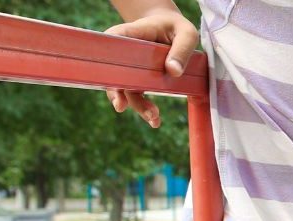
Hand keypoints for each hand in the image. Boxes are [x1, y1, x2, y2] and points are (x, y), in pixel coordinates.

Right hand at [102, 10, 196, 127]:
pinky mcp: (135, 79)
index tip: (110, 81)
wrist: (170, 28)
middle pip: (113, 74)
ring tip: (153, 118)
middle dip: (119, 93)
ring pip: (124, 89)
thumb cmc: (176, 27)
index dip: (106, 62)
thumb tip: (173, 71)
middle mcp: (121, 53)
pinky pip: (134, 95)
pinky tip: (155, 121)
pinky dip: (143, 108)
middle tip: (124, 106)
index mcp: (128, 34)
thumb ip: (181, 49)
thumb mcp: (186, 34)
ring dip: (136, 106)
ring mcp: (127, 68)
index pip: (110, 44)